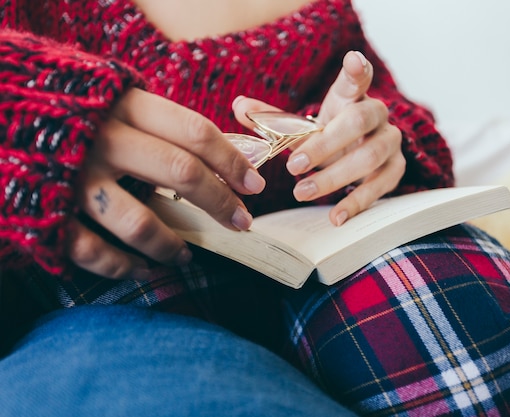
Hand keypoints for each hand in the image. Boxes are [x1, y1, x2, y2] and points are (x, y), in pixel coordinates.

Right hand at [69, 88, 265, 279]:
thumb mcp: (112, 101)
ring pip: (141, 222)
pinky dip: (125, 267)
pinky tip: (144, 270)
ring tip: (187, 256)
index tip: (255, 186)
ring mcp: (74, 179)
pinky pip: (95, 252)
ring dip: (172, 245)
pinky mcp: (49, 213)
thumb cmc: (68, 112)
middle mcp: (102, 140)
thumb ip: (156, 123)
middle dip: (219, 204)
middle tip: (241, 223)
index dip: (231, 161)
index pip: (194, 133)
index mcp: (123, 106)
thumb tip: (218, 154)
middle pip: (181, 174)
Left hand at [233, 51, 404, 225]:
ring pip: (370, 157)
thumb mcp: (302, 126)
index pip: (356, 78)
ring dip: (334, 178)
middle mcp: (376, 114)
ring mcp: (390, 142)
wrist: (356, 155)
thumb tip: (239, 107)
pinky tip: (336, 216)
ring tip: (302, 192)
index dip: (356, 69)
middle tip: (292, 166)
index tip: (352, 59)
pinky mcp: (396, 169)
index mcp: (351, 97)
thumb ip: (273, 119)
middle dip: (324, 145)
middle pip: (357, 121)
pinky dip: (357, 203)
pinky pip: (381, 186)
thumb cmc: (328, 136)